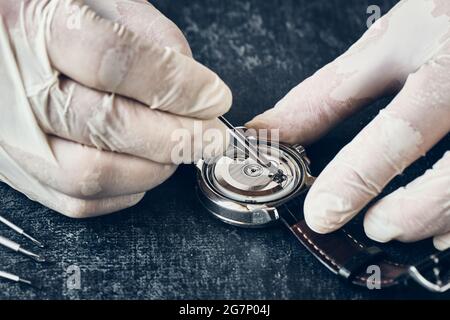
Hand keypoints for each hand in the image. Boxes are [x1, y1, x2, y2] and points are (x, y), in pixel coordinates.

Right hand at [0, 0, 231, 217]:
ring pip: (93, 173)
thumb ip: (152, 37)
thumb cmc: (57, 25)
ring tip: (179, 150)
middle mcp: (15, 88)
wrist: (8, 55)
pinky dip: (127, 190)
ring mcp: (14, 138)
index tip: (214, 97)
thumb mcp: (102, 4)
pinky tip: (144, 166)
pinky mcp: (21, 175)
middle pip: (107, 123)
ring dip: (155, 169)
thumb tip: (195, 90)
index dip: (176, 85)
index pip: (115, 61)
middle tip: (213, 137)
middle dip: (178, 136)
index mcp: (35, 27)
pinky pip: (80, 201)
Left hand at [247, 0, 449, 249]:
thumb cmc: (443, 19)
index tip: (323, 212)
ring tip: (399, 227)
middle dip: (412, 211)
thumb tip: (274, 131)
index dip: (359, 175)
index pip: (402, 127)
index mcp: (446, 64)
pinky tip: (444, 227)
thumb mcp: (385, 46)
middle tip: (373, 227)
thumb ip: (330, 94)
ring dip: (439, 217)